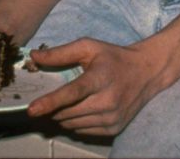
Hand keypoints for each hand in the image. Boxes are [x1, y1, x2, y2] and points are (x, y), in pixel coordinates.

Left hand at [26, 39, 166, 136]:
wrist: (147, 72)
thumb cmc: (114, 58)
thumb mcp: (90, 47)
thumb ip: (61, 53)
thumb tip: (34, 58)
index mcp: (100, 77)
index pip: (73, 93)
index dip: (51, 102)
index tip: (32, 110)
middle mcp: (108, 100)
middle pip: (67, 112)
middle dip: (54, 108)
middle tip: (56, 97)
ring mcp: (112, 117)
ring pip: (71, 125)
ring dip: (64, 116)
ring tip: (73, 102)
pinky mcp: (114, 129)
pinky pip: (82, 132)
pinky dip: (76, 123)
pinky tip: (84, 109)